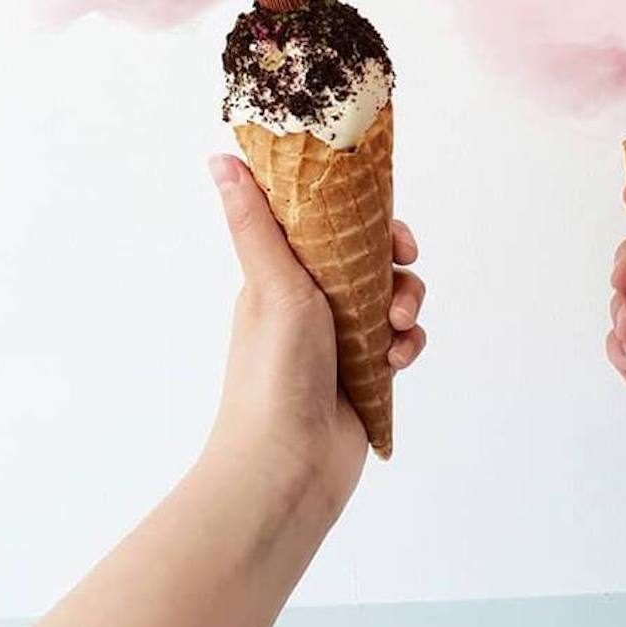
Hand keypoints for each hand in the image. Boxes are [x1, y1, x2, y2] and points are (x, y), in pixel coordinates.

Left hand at [205, 154, 426, 522]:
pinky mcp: (365, 374)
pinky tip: (395, 361)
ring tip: (395, 326)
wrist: (289, 467)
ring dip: (405, 304)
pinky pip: (400, 342)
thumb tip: (220, 159)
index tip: (385, 222)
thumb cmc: (273, 373)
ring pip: (391, 298)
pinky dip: (405, 345)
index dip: (362, 215)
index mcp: (283, 275)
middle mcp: (312, 302)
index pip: (330, 224)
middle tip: (402, 265)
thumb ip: (256, 222)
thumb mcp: (271, 285)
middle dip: (394, 261)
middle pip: (370, 257)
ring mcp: (340, 340)